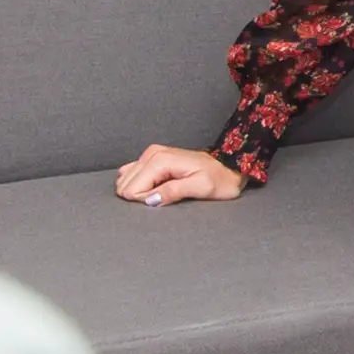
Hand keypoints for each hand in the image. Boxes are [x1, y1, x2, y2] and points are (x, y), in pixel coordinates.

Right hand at [117, 144, 240, 204]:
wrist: (228, 167)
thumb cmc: (218, 180)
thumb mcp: (200, 188)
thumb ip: (173, 192)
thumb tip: (149, 199)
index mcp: (161, 160)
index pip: (133, 189)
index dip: (147, 200)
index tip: (166, 199)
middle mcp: (152, 153)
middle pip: (126, 184)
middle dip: (141, 196)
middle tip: (165, 197)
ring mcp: (150, 154)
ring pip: (126, 180)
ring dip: (140, 191)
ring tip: (162, 193)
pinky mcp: (151, 158)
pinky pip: (132, 174)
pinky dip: (139, 185)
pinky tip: (154, 189)